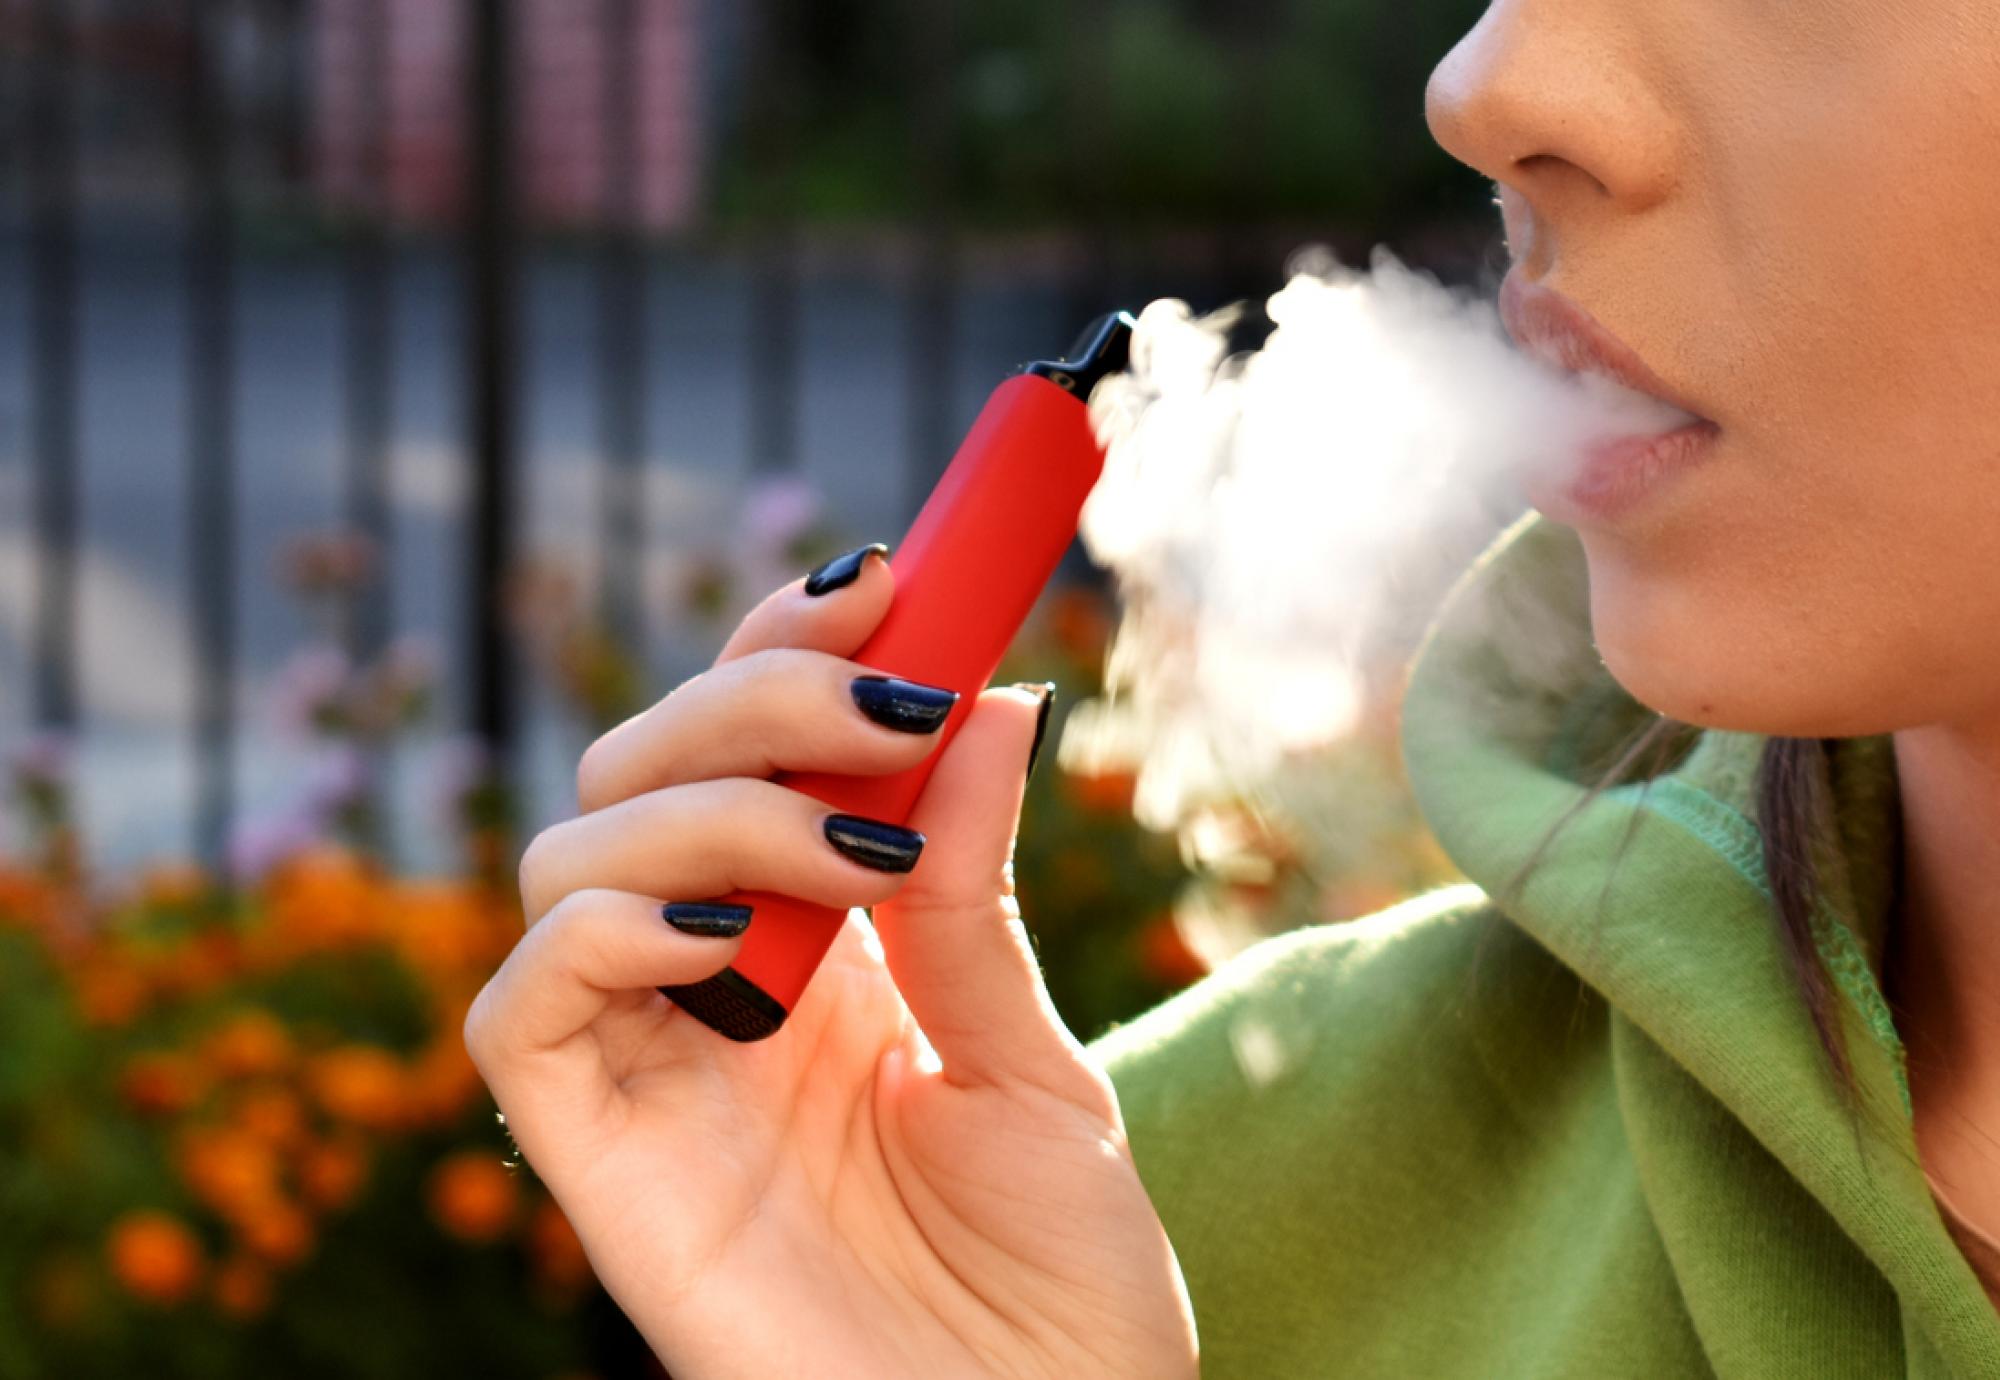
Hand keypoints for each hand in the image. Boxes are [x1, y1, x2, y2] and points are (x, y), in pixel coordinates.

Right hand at [464, 546, 1198, 1378]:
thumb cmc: (1056, 1296)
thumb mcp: (1029, 1059)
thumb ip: (973, 891)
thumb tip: (986, 697)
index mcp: (817, 954)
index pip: (747, 748)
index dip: (791, 648)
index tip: (895, 574)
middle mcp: (715, 991)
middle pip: (641, 766)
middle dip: (760, 694)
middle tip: (894, 695)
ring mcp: (650, 1070)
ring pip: (569, 851)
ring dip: (713, 797)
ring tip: (861, 846)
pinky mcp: (598, 1163)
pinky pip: (523, 1010)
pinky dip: (608, 926)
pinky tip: (738, 930)